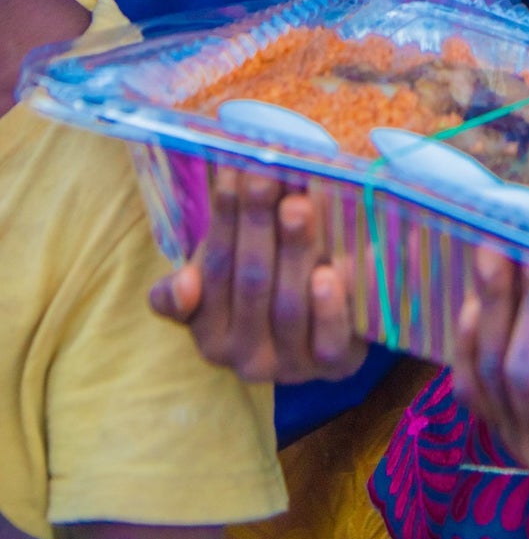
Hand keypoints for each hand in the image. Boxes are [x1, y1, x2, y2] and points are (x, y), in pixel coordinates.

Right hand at [149, 170, 366, 383]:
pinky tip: (328, 273)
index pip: (213, 271)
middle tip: (266, 176)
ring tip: (297, 207)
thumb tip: (184, 284)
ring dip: (292, 252)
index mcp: (209, 332)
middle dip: (256, 224)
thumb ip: (205, 267)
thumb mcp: (232, 269)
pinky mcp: (333, 365)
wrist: (333, 324)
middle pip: (250, 284)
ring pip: (287, 307)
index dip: (223, 219)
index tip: (232, 173)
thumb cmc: (272, 280)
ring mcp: (290, 364)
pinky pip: (328, 338)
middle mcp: (244, 356)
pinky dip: (328, 307)